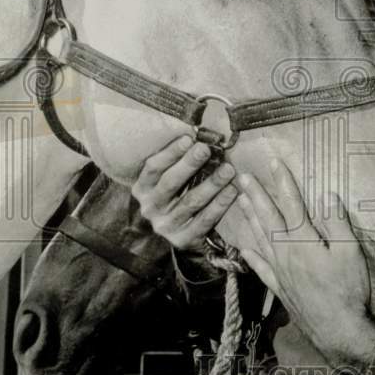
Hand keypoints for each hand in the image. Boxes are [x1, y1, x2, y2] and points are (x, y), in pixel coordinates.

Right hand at [132, 130, 237, 251]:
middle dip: (190, 164)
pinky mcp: (182, 239)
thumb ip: (179, 160)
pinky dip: (220, 205)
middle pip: (170, 183)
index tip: (189, 138)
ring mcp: (165, 226)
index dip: (170, 152)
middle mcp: (149, 208)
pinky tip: (232, 191)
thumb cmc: (179, 194)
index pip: (153, 168)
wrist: (182, 231)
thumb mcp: (171, 178)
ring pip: (191, 201)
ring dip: (212, 183)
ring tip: (228, 169)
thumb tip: (198, 135)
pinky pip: (204, 220)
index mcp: (142, 188)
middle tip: (207, 149)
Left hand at [236, 159, 374, 366]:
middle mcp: (286, 252)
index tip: (273, 161)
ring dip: (250, 217)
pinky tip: (245, 246)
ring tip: (239, 201)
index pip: (291, 203)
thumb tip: (326, 195)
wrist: (338, 330)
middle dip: (256, 194)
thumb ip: (337, 223)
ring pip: (260, 238)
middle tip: (242, 176)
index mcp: (303, 240)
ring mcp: (279, 271)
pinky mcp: (279, 287)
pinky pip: (260, 267)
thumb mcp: (350, 252)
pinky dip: (251, 254)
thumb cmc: (348, 289)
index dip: (282, 181)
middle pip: (268, 217)